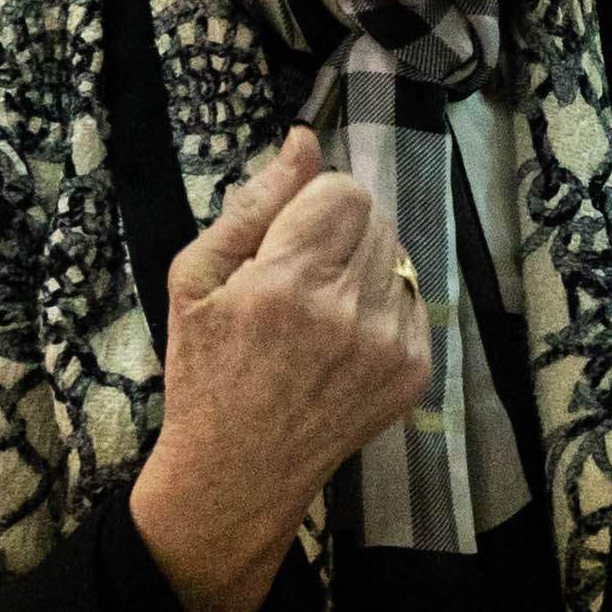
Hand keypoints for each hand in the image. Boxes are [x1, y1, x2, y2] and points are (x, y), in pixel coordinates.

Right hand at [120, 132, 433, 611]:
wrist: (239, 471)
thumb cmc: (205, 370)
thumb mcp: (196, 279)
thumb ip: (255, 203)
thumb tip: (305, 140)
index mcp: (289, 282)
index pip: (344, 190)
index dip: (315, 200)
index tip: (288, 233)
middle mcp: (350, 310)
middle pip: (375, 217)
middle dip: (337, 230)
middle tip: (298, 274)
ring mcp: (391, 344)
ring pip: (397, 255)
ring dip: (362, 265)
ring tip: (319, 309)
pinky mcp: (415, 371)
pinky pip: (414, 299)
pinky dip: (383, 305)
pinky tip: (342, 338)